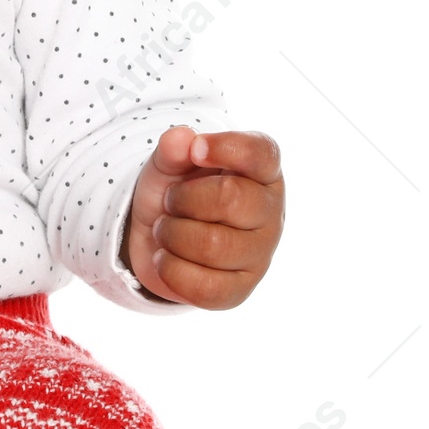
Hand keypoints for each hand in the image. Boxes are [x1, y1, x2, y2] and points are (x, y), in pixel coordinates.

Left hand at [119, 126, 283, 309]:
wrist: (157, 240)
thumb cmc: (176, 192)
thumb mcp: (168, 165)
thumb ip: (173, 150)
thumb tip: (182, 138)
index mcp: (263, 173)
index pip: (262, 153)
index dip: (226, 148)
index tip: (196, 149)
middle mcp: (271, 213)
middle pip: (229, 199)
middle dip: (182, 198)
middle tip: (171, 201)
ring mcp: (260, 255)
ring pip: (212, 246)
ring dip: (171, 234)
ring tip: (166, 229)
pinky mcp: (240, 290)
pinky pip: (204, 287)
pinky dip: (170, 269)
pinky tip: (165, 257)